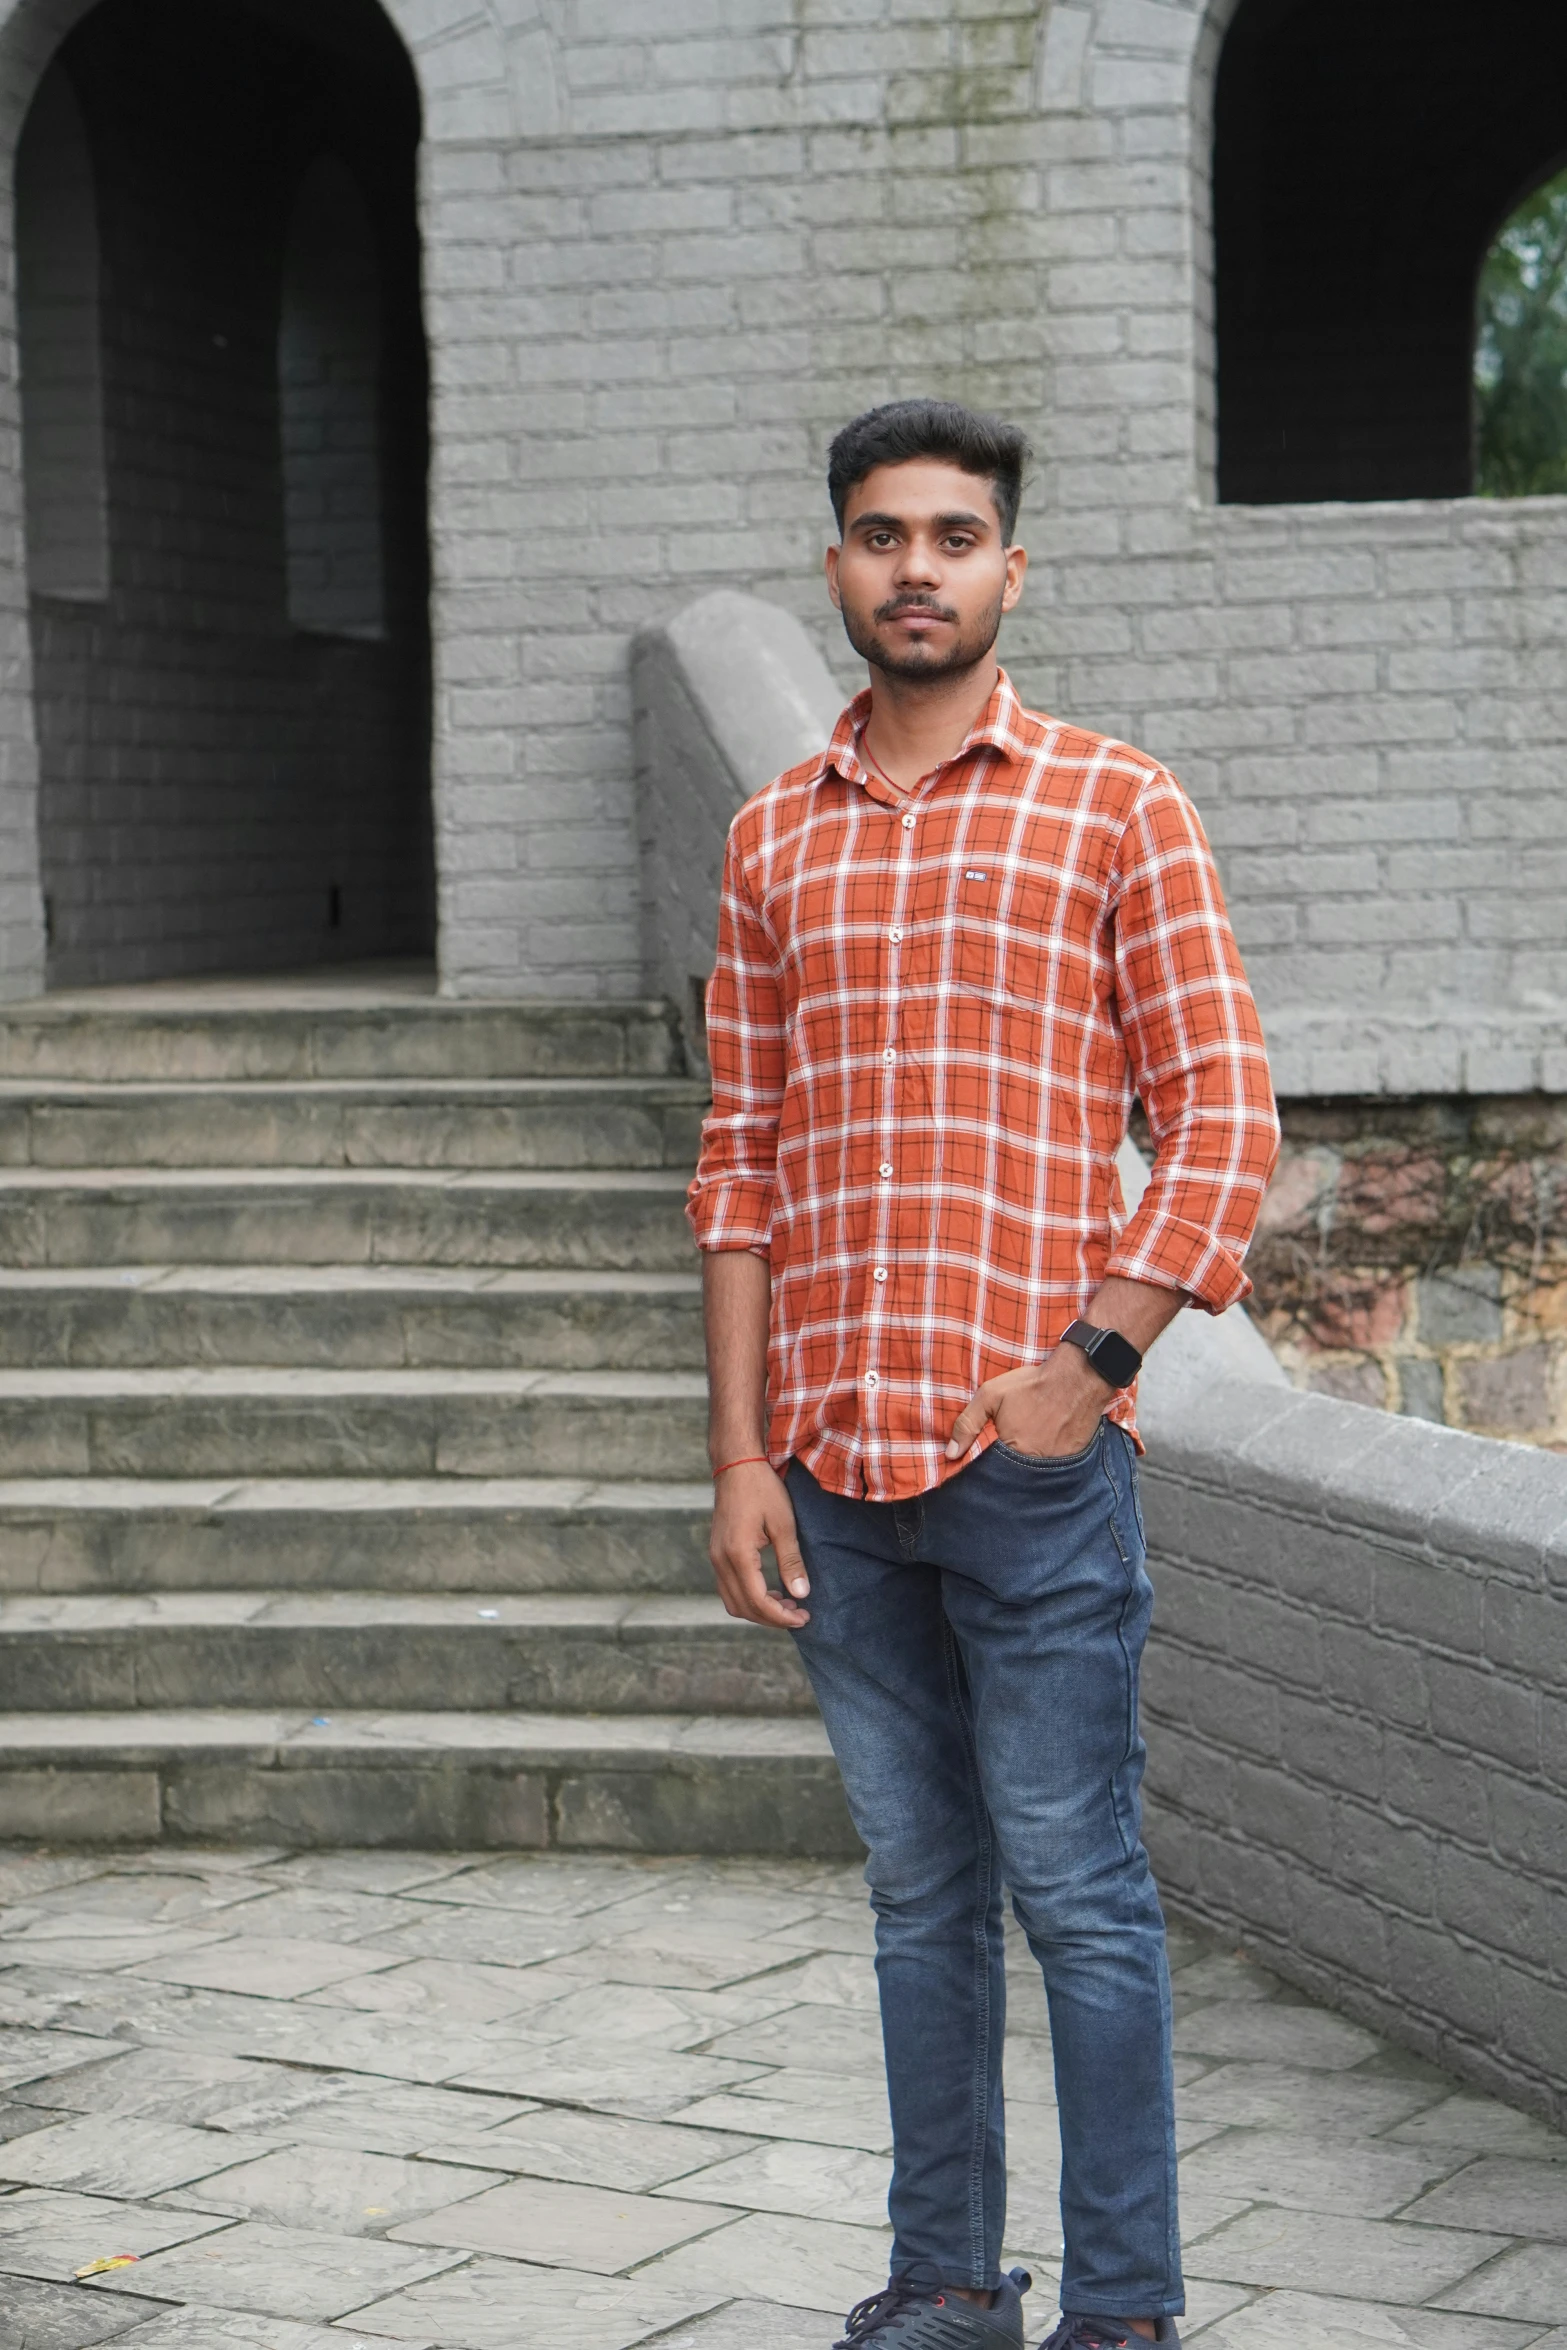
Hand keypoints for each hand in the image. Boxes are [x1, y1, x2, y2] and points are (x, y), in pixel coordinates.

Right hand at [708, 1461, 810, 1628]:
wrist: (737, 1465)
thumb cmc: (762, 1489)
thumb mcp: (784, 1524)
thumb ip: (791, 1561)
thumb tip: (801, 1594)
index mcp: (738, 1555)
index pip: (758, 1601)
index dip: (781, 1616)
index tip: (804, 1618)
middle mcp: (720, 1561)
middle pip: (743, 1608)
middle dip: (771, 1618)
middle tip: (800, 1615)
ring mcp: (715, 1557)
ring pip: (733, 1601)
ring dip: (759, 1610)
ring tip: (787, 1605)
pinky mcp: (717, 1553)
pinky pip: (729, 1588)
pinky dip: (749, 1597)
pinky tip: (771, 1591)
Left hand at [946, 1349, 1106, 1463]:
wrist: (1077, 1379)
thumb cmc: (1031, 1386)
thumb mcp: (991, 1396)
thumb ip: (967, 1423)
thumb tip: (950, 1453)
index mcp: (1011, 1452)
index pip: (991, 1474)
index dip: (986, 1469)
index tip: (982, 1465)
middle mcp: (1033, 1465)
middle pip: (1013, 1478)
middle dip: (1006, 1472)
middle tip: (1010, 1452)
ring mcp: (1055, 1466)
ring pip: (1034, 1477)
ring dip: (1027, 1471)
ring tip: (1026, 1451)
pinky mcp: (1072, 1461)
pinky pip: (1055, 1472)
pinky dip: (1047, 1466)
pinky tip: (1045, 1449)